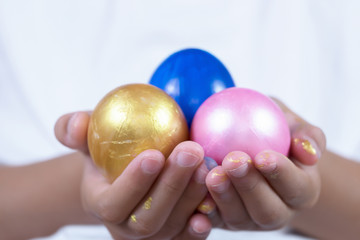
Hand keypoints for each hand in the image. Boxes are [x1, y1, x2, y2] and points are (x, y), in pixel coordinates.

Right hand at [55, 112, 211, 239]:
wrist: (123, 173)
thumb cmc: (105, 152)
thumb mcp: (86, 137)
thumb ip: (73, 129)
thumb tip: (76, 126)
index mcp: (101, 205)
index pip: (114, 203)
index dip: (134, 183)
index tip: (154, 153)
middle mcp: (125, 228)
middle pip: (148, 219)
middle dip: (171, 186)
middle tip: (191, 150)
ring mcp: (151, 236)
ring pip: (173, 227)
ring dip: (192, 197)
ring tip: (207, 164)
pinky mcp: (173, 235)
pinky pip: (188, 234)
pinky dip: (202, 219)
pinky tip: (215, 198)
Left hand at [204, 98, 325, 229]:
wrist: (251, 148)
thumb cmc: (275, 133)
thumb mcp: (292, 125)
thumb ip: (306, 135)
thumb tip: (307, 151)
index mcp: (300, 191)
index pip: (296, 187)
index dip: (282, 174)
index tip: (264, 156)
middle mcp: (276, 211)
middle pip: (267, 210)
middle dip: (250, 187)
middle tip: (233, 161)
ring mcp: (247, 219)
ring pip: (238, 217)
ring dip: (224, 196)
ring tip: (211, 173)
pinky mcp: (222, 220)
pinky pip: (212, 218)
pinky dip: (202, 207)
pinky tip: (191, 186)